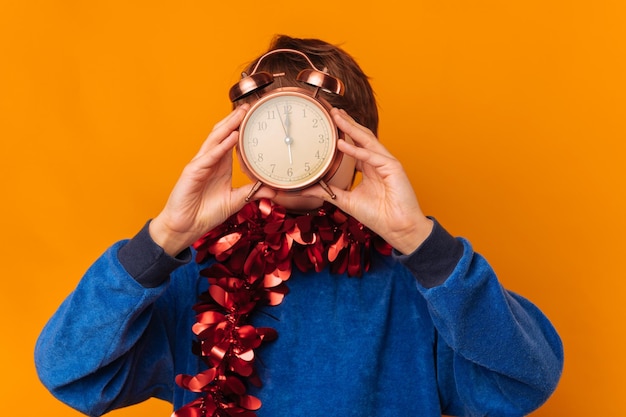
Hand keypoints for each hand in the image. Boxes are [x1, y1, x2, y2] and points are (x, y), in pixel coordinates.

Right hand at [149, 105, 274, 255]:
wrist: (186, 228)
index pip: (232, 141)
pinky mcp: (192, 172)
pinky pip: (209, 157)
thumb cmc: (206, 213)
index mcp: (220, 165)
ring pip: (215, 140)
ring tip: (241, 113)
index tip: (255, 117)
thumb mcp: (235, 201)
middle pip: (223, 134)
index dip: (242, 128)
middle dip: (235, 119)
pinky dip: (221, 146)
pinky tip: (232, 137)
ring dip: (228, 125)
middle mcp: (210, 161)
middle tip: (250, 106)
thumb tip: (273, 189)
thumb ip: (252, 193)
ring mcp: (200, 165)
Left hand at [303, 108, 432, 253]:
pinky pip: (371, 156)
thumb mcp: (345, 201)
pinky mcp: (393, 167)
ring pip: (367, 140)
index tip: (329, 123)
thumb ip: (326, 192)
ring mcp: (386, 163)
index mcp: (369, 168)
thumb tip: (304, 189)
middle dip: (346, 123)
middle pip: (361, 137)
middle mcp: (377, 162)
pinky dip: (356, 150)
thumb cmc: (378, 216)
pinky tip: (342, 143)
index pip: (354, 145)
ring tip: (337, 117)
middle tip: (331, 111)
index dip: (343, 133)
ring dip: (351, 128)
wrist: (398, 228)